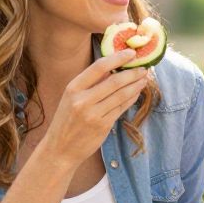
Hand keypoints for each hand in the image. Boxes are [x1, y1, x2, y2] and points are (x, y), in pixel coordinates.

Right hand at [38, 50, 148, 168]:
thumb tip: (112, 68)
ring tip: (144, 79)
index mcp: (73, 88)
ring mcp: (93, 114)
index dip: (117, 58)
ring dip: (136, 85)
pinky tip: (136, 93)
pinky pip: (121, 108)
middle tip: (143, 67)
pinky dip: (131, 98)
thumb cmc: (66, 121)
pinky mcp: (103, 126)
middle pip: (114, 81)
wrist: (60, 150)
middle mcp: (82, 100)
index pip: (98, 67)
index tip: (131, 53)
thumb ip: (89, 84)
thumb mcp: (70, 98)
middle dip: (132, 73)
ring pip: (121, 95)